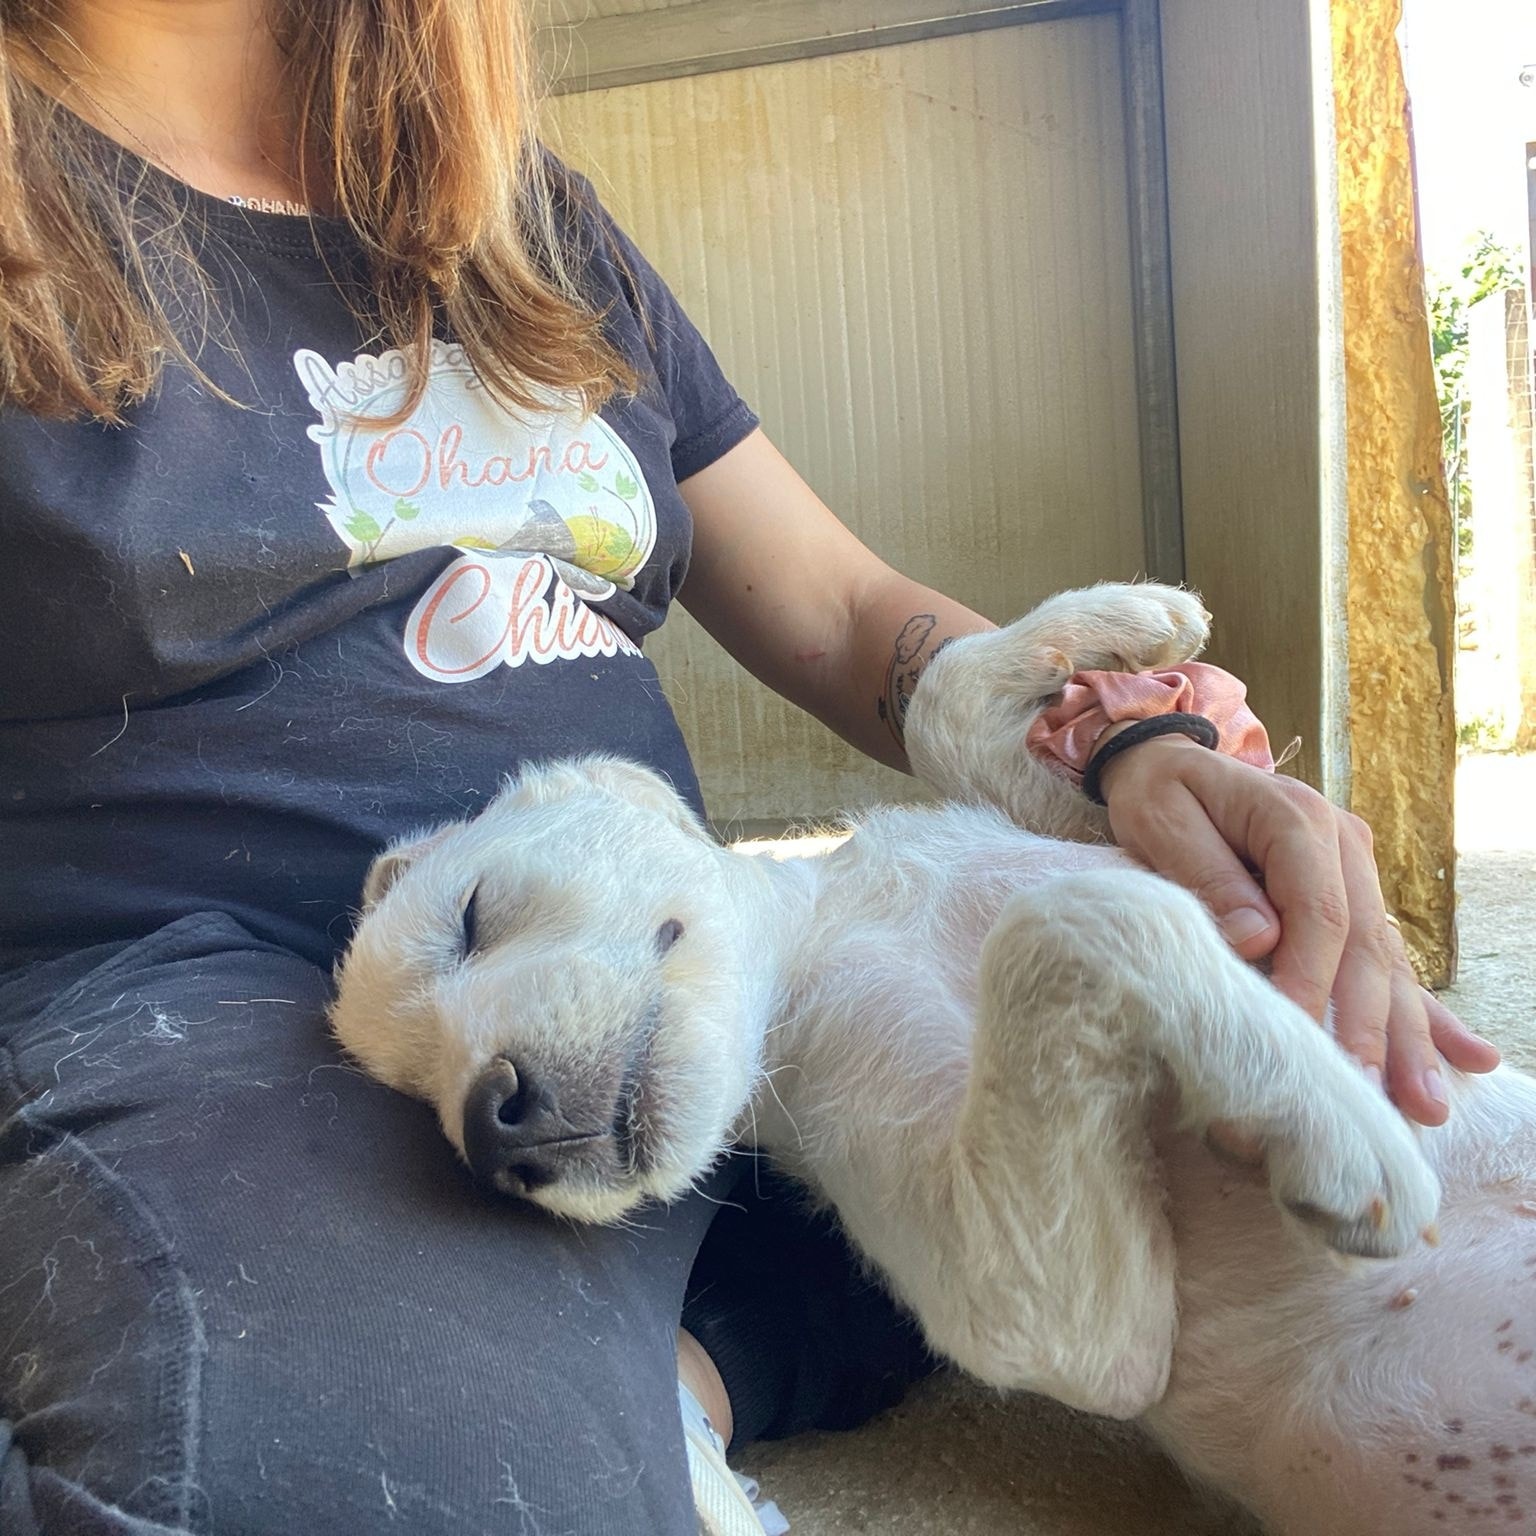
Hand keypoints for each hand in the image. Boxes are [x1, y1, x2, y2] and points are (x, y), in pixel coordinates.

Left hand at [1097, 735, 1499, 1125]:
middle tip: (1365, 1099)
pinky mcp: (1352, 896)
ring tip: (1425, 1106)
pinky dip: (1421, 1013)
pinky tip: (1469, 1059)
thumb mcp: (1163, 820)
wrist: (1166, 761)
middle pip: (1364, 947)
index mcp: (1298, 819)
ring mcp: (1355, 871)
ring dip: (1406, 1037)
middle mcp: (1342, 844)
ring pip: (1386, 963)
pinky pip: (1387, 961)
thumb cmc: (1158, 793)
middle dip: (1368, 1029)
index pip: (1318, 915)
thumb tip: (1260, 939)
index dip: (1310, 982)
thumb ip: (1209, 875)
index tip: (1295, 1042)